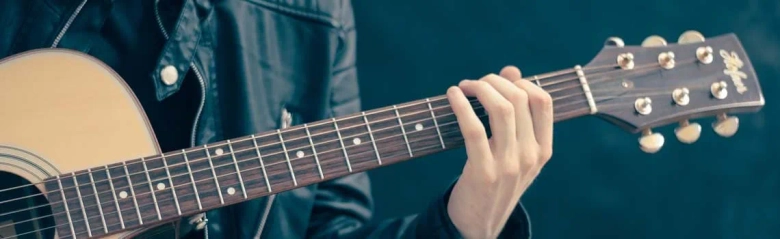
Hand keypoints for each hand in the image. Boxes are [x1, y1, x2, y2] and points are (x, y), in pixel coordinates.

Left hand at [446, 66, 552, 237]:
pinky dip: (461, 105)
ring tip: (464, 86)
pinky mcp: (483, 172)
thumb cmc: (494, 181)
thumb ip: (516, 113)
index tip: (500, 81)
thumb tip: (511, 70)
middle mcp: (531, 156)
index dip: (521, 82)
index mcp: (543, 150)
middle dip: (494, 81)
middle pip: (519, 99)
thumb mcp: (514, 151)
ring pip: (501, 109)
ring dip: (480, 88)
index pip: (544, 101)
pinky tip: (452, 95)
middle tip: (475, 83)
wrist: (479, 224)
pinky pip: (473, 128)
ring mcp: (509, 165)